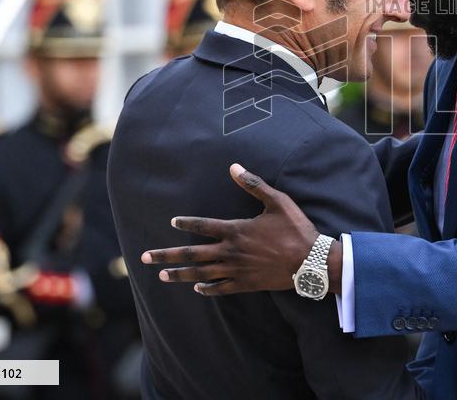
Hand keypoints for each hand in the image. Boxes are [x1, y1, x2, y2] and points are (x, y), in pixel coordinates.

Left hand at [141, 164, 321, 295]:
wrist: (311, 262)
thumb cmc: (296, 229)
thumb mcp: (277, 201)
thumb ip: (254, 185)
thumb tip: (234, 167)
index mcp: (236, 230)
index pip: (203, 226)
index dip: (186, 224)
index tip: (172, 223)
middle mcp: (230, 252)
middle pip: (191, 254)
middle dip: (166, 255)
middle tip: (145, 257)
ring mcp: (236, 270)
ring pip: (200, 273)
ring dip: (179, 274)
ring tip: (162, 275)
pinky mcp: (246, 284)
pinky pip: (220, 288)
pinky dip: (207, 288)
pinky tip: (197, 287)